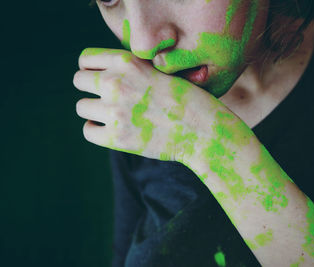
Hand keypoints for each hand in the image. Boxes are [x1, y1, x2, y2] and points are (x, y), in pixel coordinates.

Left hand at [73, 48, 230, 164]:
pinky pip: (88, 130)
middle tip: (110, 98)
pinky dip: (97, 130)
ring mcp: (115, 111)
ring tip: (117, 115)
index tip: (100, 77)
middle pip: (79, 81)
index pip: (85, 59)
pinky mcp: (117, 138)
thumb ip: (130, 70)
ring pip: (82, 107)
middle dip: (91, 89)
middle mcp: (116, 83)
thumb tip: (101, 75)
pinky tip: (114, 129)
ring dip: (95, 111)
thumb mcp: (159, 72)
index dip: (91, 68)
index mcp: (128, 62)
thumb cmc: (186, 100)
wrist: (203, 130)